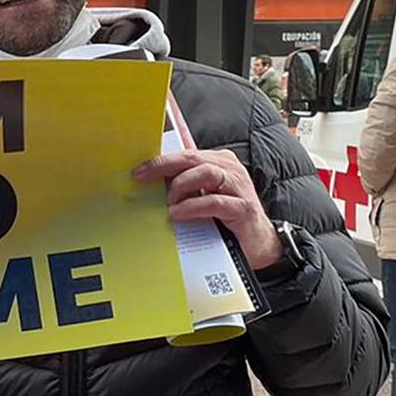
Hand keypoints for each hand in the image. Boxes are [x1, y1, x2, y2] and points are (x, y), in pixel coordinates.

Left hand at [133, 149, 282, 270]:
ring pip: (205, 173)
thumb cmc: (226, 218)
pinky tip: (178, 214)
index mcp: (218, 162)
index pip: (186, 153)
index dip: (161, 159)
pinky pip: (214, 201)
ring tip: (168, 203)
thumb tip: (153, 177)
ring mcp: (238, 187)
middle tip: (141, 177)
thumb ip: (183, 183)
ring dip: (180, 186)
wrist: (258, 243)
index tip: (138, 169)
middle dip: (163, 166)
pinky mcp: (241, 208)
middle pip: (192, 158)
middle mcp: (230, 169)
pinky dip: (192, 207)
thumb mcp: (201, 196)